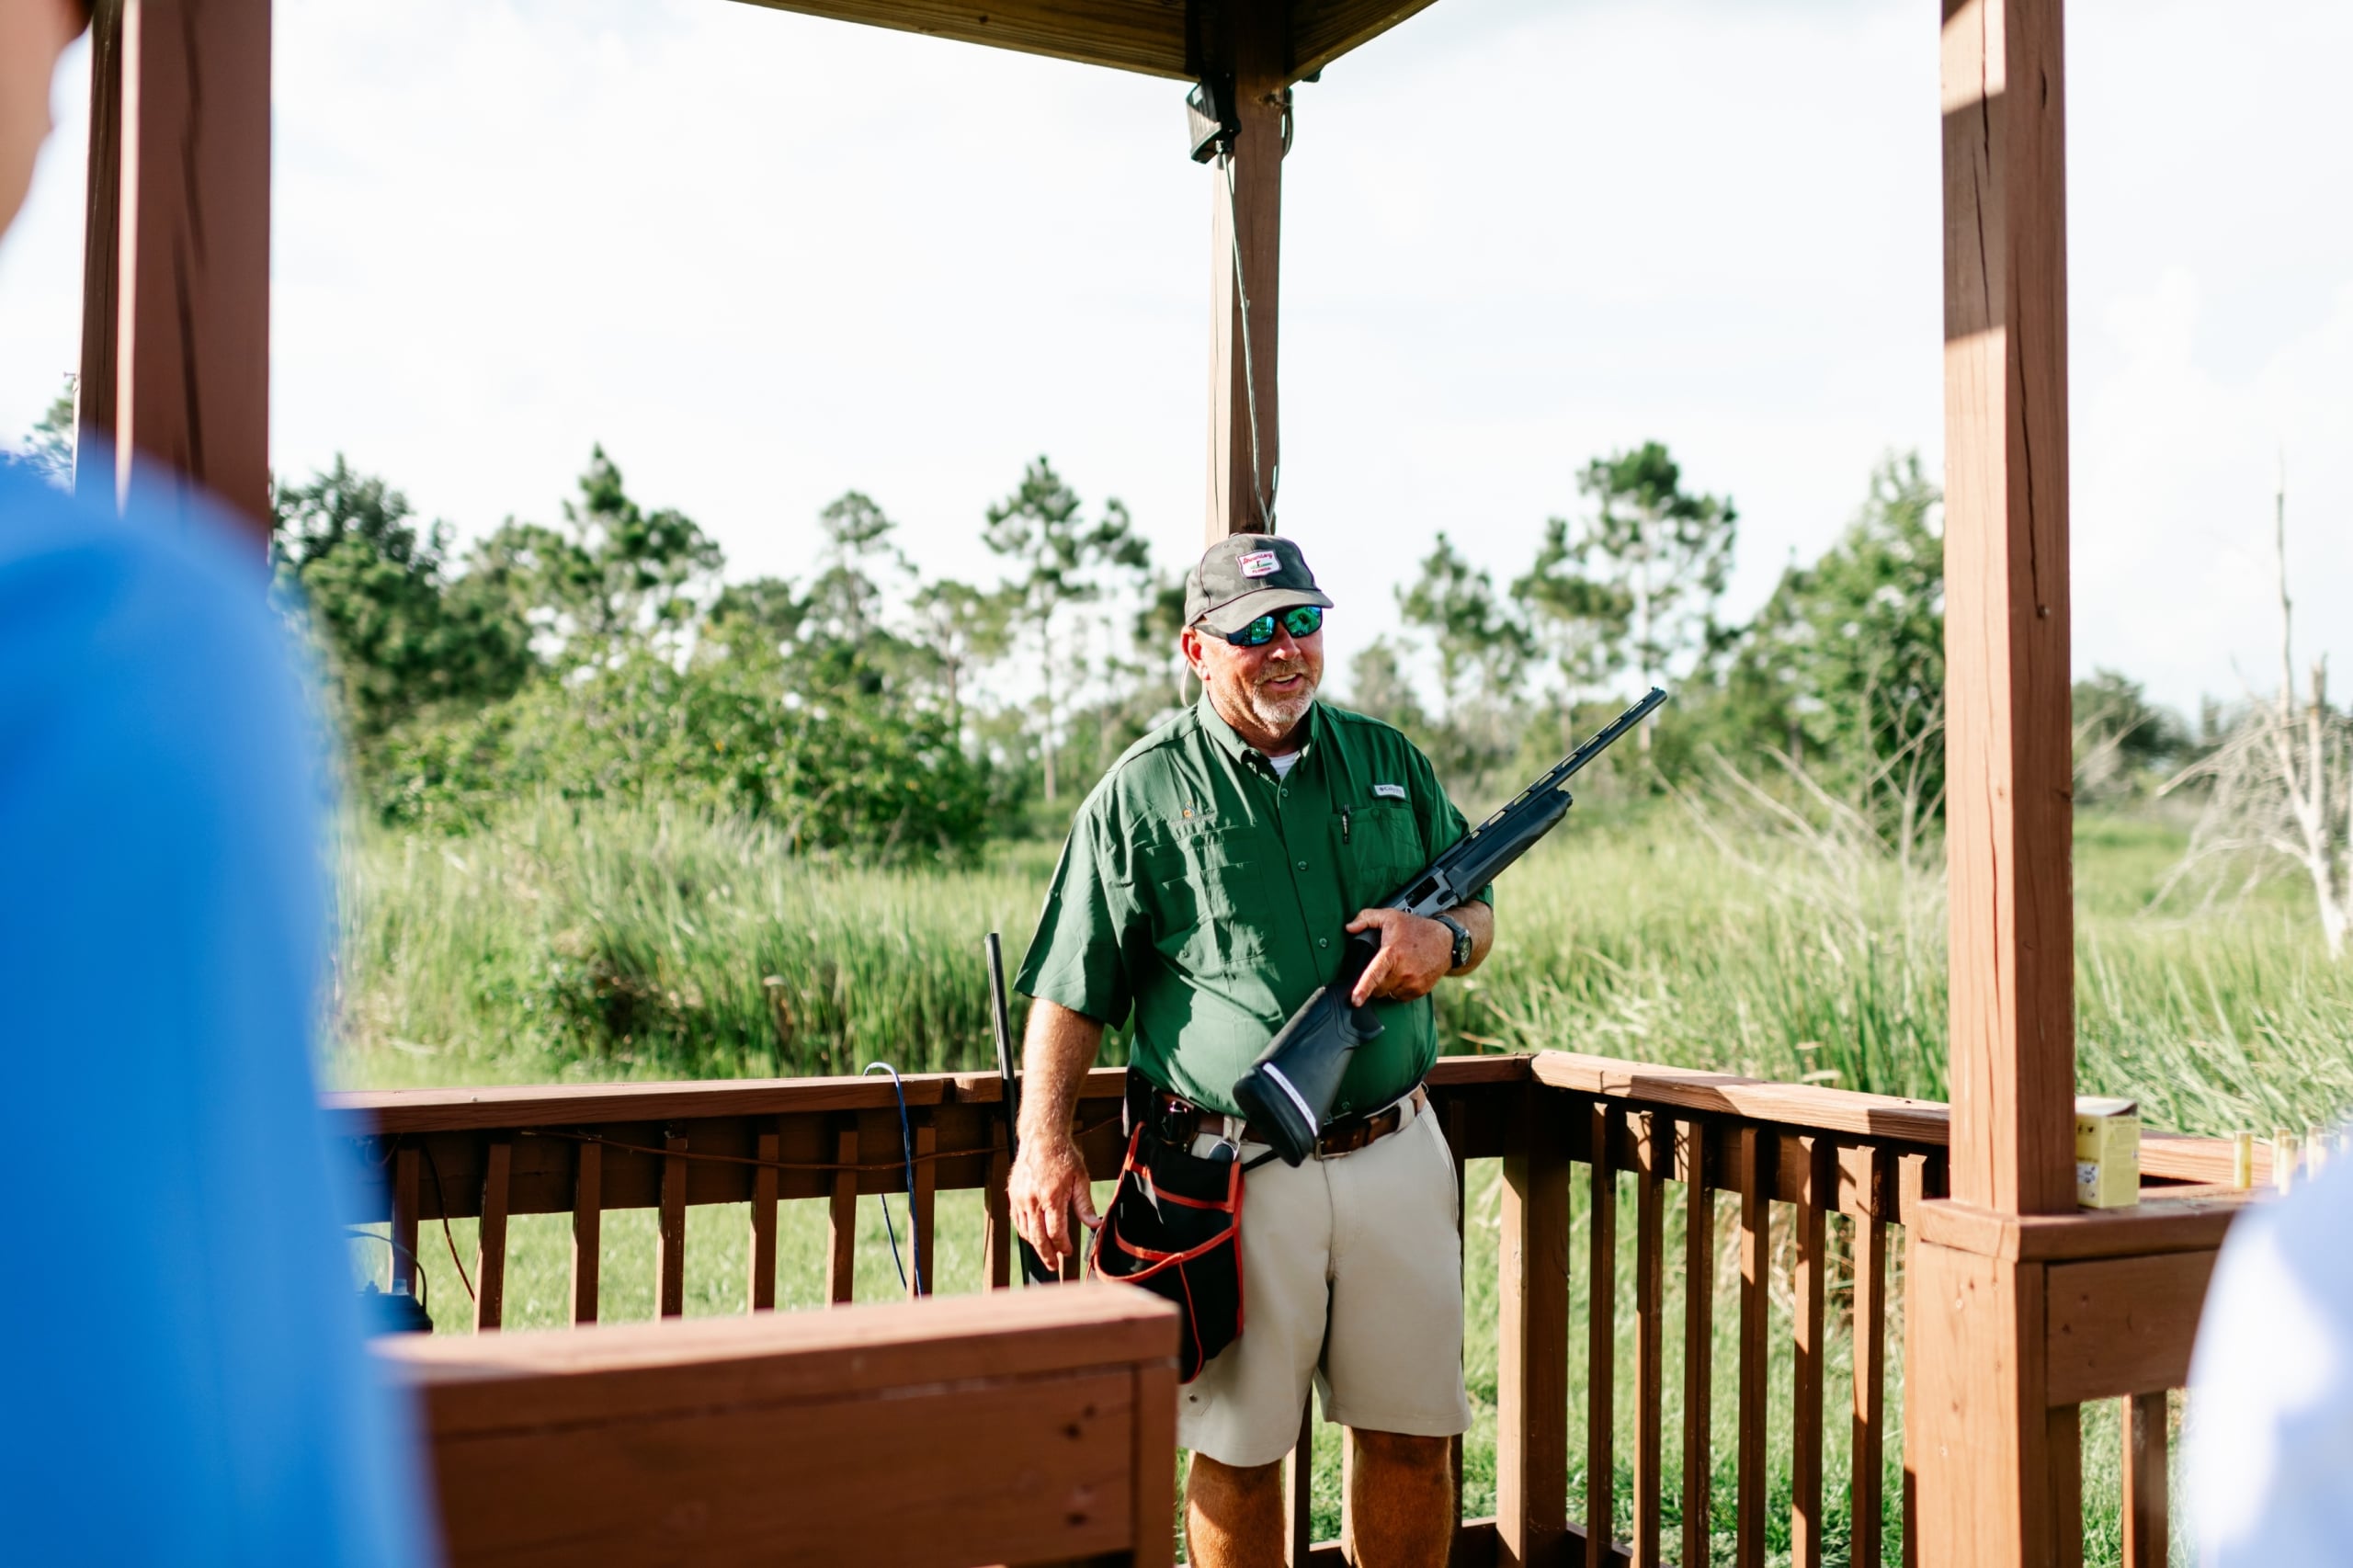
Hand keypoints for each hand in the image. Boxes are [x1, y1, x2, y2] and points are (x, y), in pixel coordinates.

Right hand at [1009, 1131, 1100, 1269]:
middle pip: (1037, 1238)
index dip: (1063, 1246)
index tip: (1069, 1252)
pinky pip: (1017, 1220)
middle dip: (1046, 1255)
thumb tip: (1095, 1225)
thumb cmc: (1064, 1157)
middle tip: (1053, 1266)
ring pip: (1025, 1231)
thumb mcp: (1081, 1178)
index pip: (1055, 1232)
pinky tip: (1034, 1236)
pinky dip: (1025, 1232)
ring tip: (1046, 1253)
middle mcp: (1032, 1200)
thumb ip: (1085, 1205)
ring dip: (1036, 1245)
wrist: (1041, 1137)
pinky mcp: (1013, 1195)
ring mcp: (1020, 1198)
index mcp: (1051, 1196)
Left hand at [1344, 908, 1455, 1005]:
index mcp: (1392, 953)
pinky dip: (1398, 989)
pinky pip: (1400, 997)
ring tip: (1395, 969)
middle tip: (1382, 968)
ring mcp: (1413, 982)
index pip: (1374, 974)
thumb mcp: (1390, 916)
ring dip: (1387, 986)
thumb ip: (1366, 918)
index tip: (1355, 1001)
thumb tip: (1349, 927)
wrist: (1447, 941)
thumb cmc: (1417, 928)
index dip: (1363, 989)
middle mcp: (1403, 971)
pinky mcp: (1420, 990)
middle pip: (1378, 989)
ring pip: (1388, 994)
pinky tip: (1404, 975)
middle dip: (1375, 982)